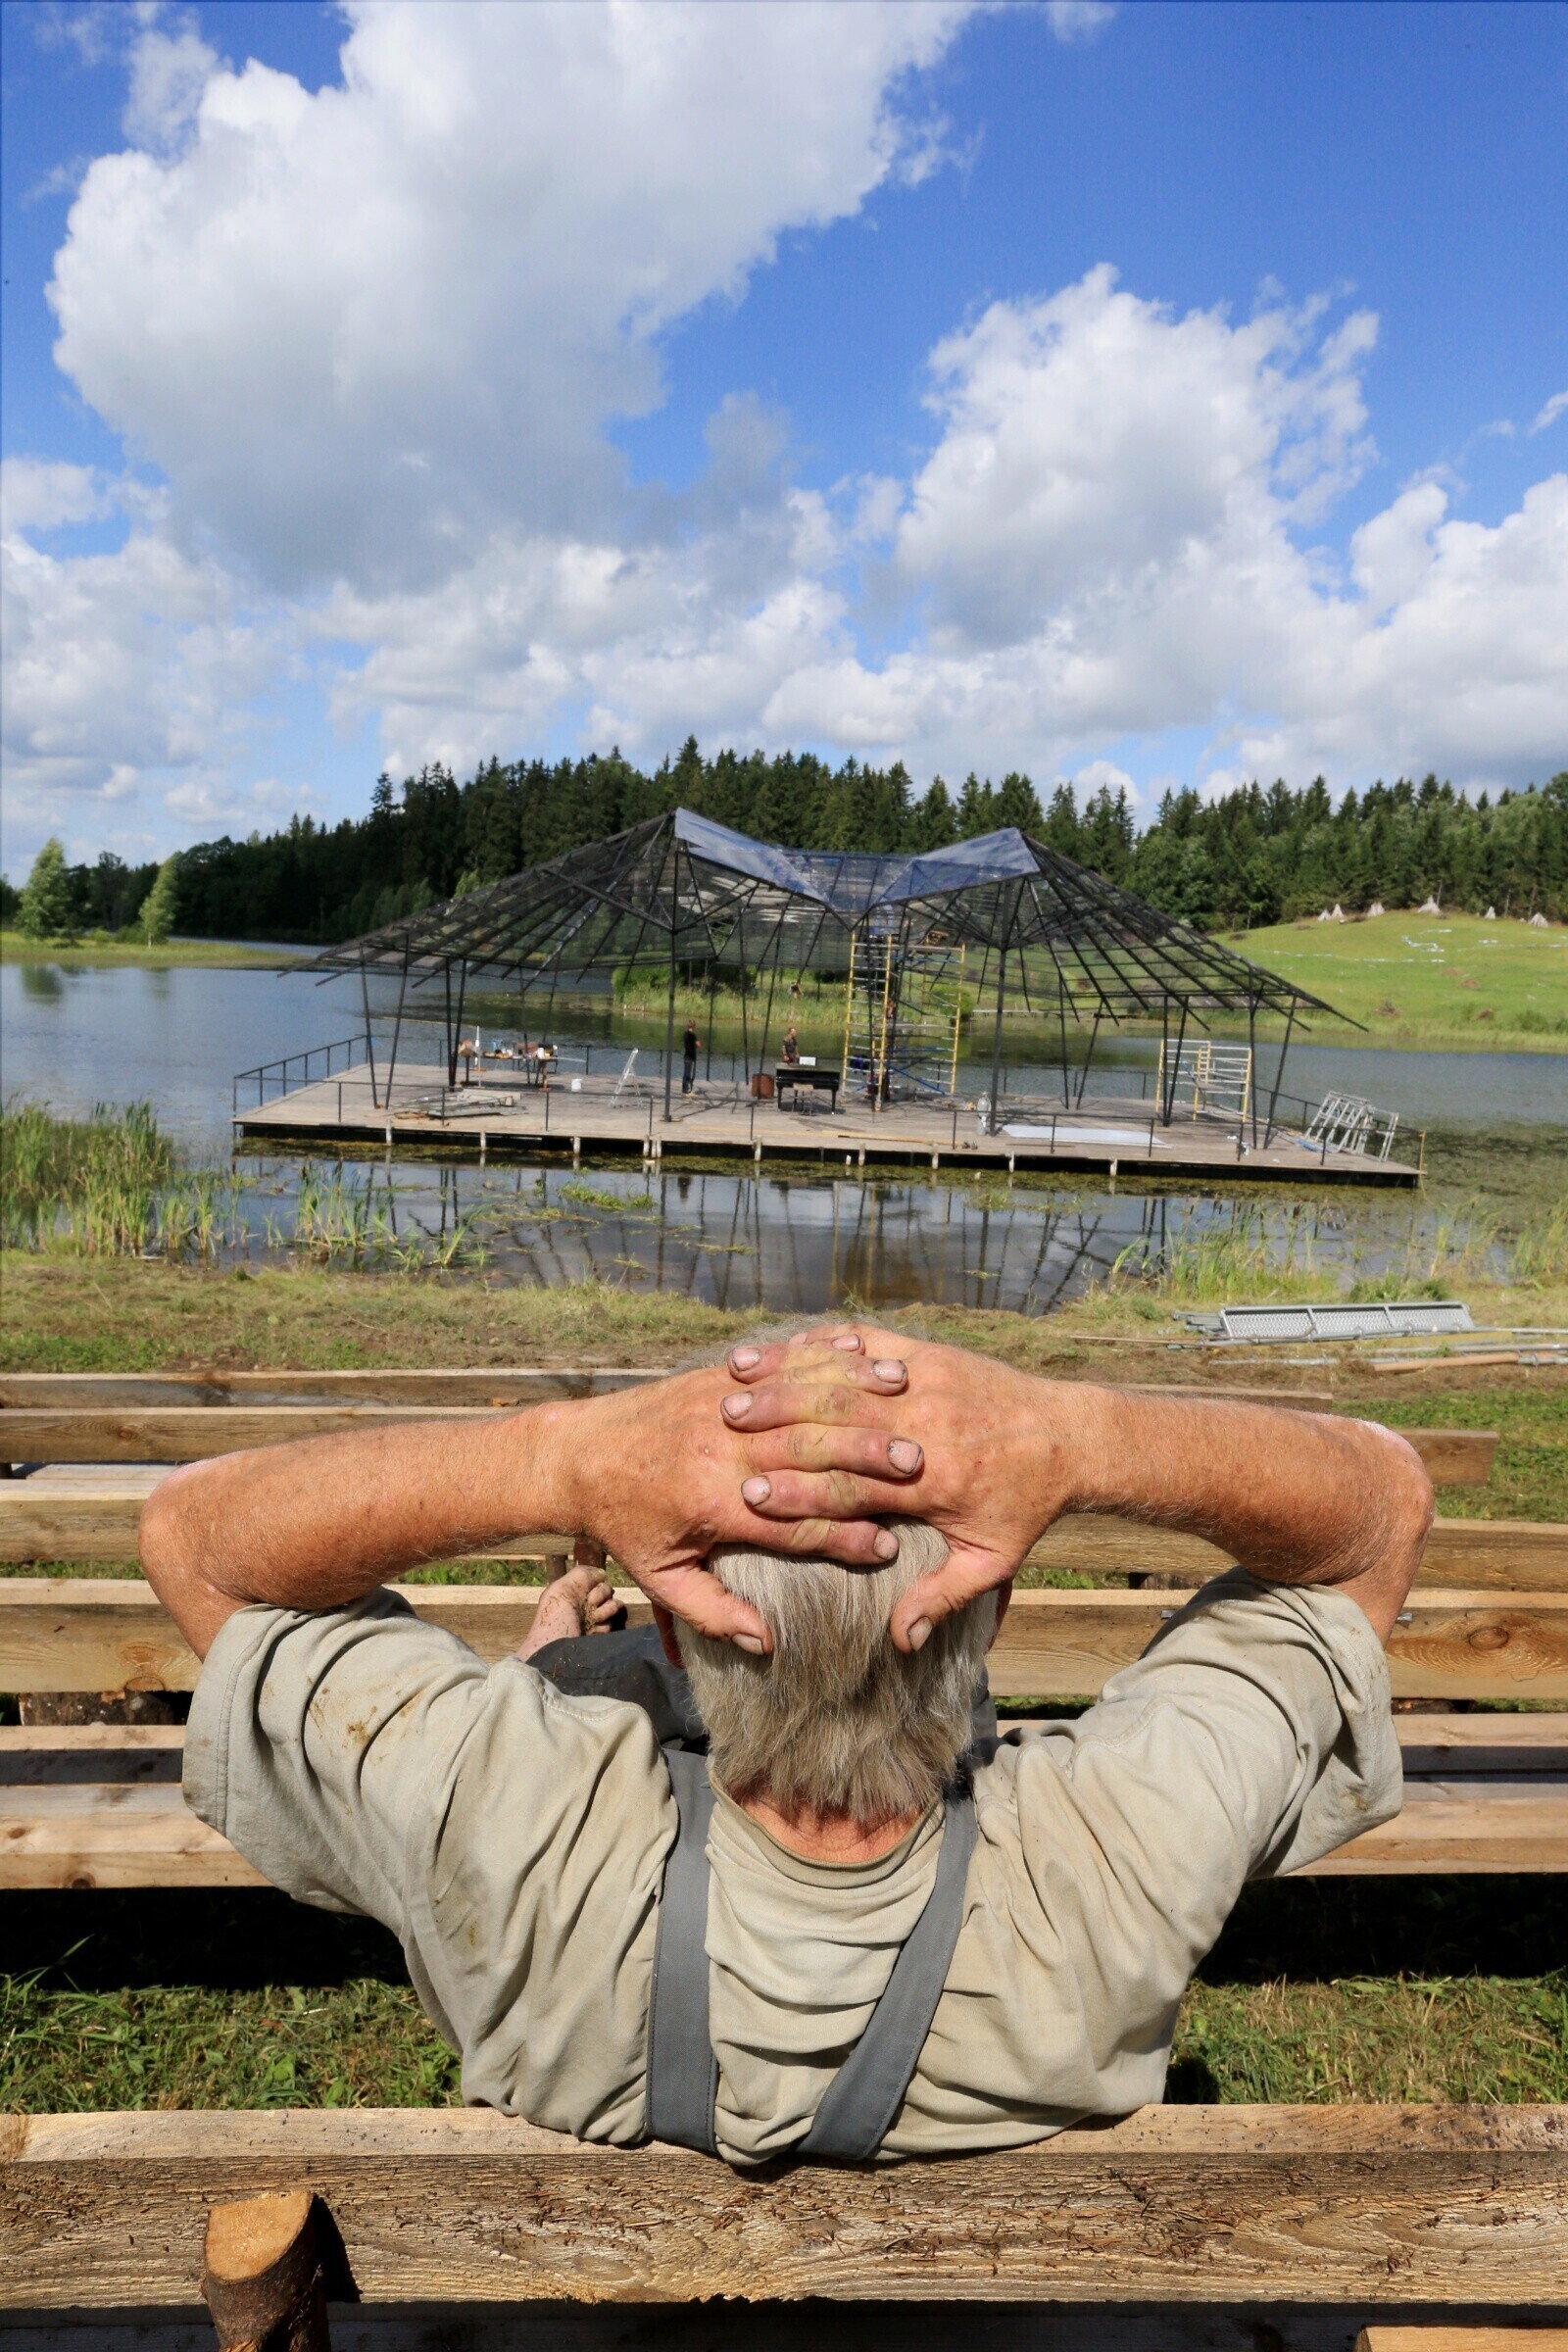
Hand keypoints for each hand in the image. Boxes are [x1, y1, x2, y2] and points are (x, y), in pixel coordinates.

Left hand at [542, 1352, 921, 1652]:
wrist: (578, 1454)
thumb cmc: (625, 1524)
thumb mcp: (661, 1579)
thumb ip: (713, 1612)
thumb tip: (766, 1643)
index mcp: (714, 1504)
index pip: (793, 1524)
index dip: (843, 1538)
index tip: (889, 1549)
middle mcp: (723, 1451)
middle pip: (809, 1456)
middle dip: (866, 1463)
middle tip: (919, 1470)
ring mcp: (722, 1406)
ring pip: (803, 1403)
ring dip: (857, 1405)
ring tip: (905, 1408)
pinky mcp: (720, 1378)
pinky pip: (782, 1367)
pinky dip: (826, 1364)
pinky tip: (865, 1363)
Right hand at [719, 1325, 1083, 1650]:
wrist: (1071, 1435)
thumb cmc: (1026, 1505)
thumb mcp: (993, 1562)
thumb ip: (941, 1597)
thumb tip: (898, 1642)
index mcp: (932, 1482)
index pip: (851, 1487)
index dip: (798, 1493)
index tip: (747, 1498)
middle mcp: (925, 1426)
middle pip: (835, 1424)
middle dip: (775, 1425)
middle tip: (721, 1429)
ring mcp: (927, 1382)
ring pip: (844, 1376)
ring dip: (786, 1378)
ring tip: (735, 1384)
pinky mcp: (928, 1354)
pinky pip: (866, 1343)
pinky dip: (821, 1344)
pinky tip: (781, 1346)